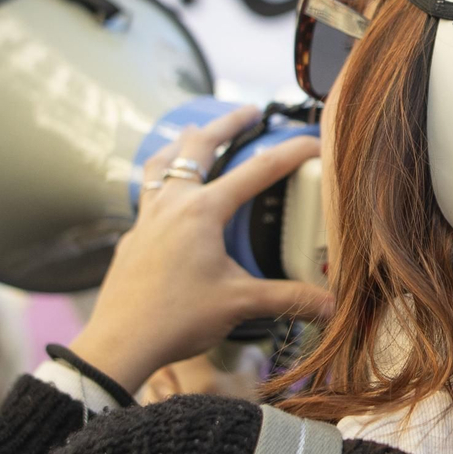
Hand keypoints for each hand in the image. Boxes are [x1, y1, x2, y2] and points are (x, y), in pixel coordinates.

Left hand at [69, 105, 332, 393]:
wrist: (120, 342)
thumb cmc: (177, 318)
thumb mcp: (240, 304)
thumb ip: (289, 298)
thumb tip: (332, 304)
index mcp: (202, 211)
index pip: (257, 170)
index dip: (291, 153)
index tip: (314, 141)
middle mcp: (172, 204)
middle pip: (198, 147)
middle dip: (227, 124)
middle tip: (249, 111)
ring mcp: (146, 218)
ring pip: (161, 164)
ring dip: (182, 144)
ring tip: (194, 134)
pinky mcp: (132, 238)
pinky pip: (146, 196)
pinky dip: (160, 182)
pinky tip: (167, 198)